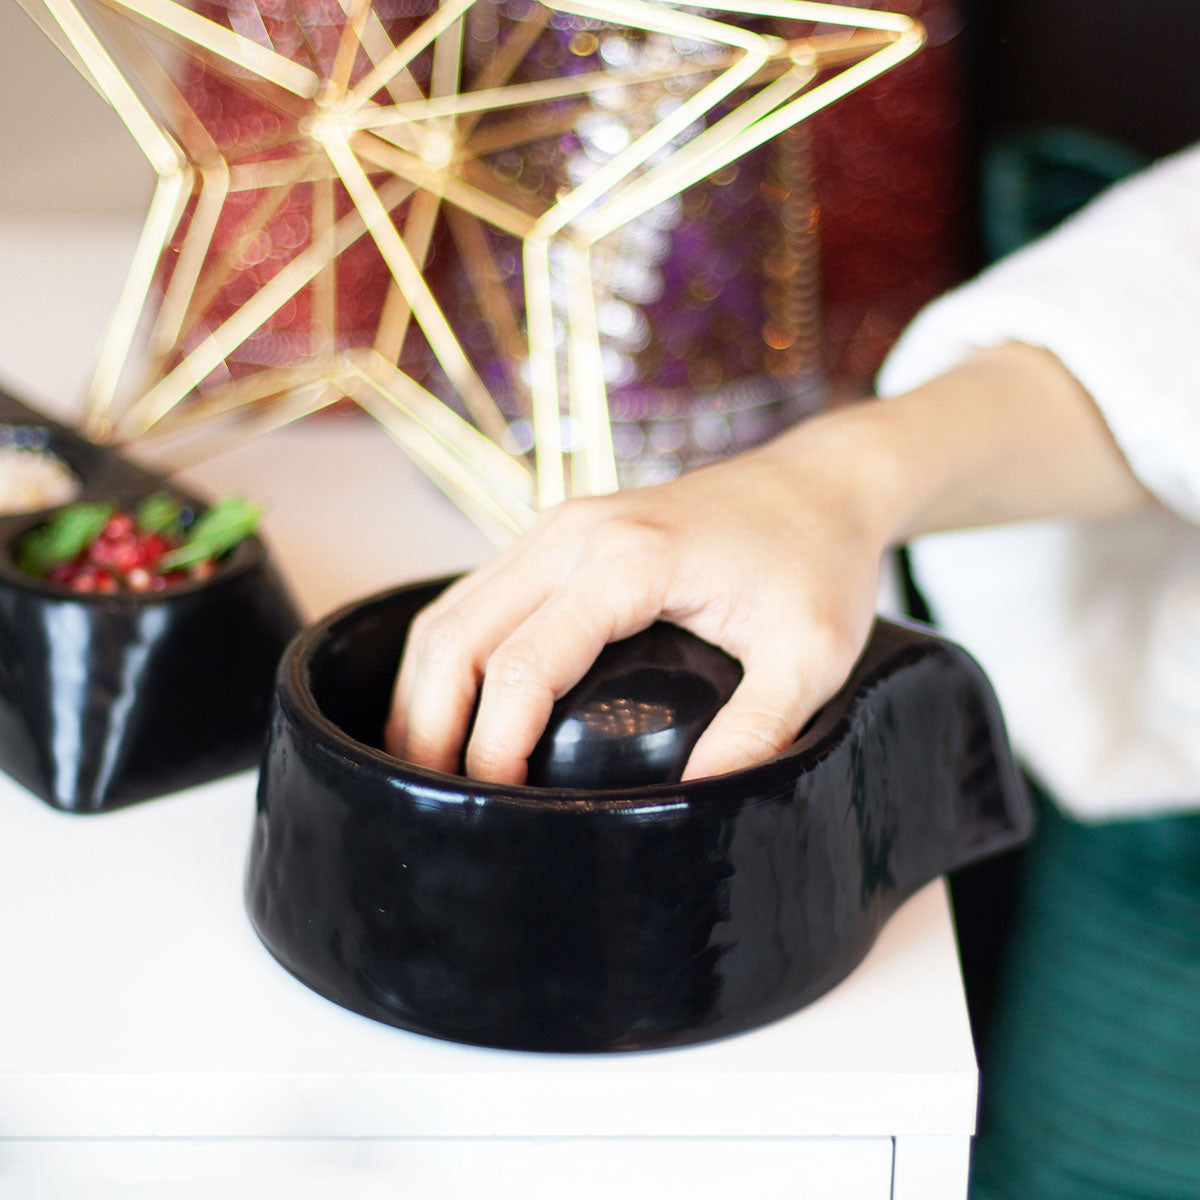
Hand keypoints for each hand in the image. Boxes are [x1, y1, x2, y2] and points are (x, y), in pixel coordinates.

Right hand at [385, 424, 891, 784]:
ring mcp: (558, 526)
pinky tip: (451, 708)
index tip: (499, 811)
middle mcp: (573, 532)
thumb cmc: (819, 562)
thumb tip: (692, 806)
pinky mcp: (558, 535)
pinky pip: (476, 597)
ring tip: (425, 767)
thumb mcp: (812, 656)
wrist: (817, 484)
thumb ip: (759, 731)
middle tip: (438, 803)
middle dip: (429, 726)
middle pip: (458, 636)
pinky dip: (449, 657)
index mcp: (628, 558)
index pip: (524, 665)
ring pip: (451, 613)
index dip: (493, 747)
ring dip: (424, 691)